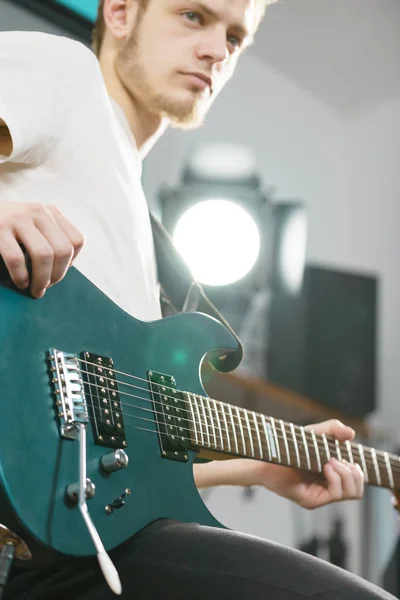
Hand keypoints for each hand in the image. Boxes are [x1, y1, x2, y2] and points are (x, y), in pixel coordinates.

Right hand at [0, 202, 83, 297]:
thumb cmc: (7, 229)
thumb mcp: (33, 226)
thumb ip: (49, 238)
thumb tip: (64, 268)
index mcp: (50, 212)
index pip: (76, 240)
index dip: (70, 263)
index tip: (57, 273)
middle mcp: (38, 212)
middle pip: (63, 250)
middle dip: (57, 275)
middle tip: (45, 288)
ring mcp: (18, 218)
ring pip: (43, 254)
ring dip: (41, 279)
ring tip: (35, 290)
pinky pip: (16, 259)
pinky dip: (21, 276)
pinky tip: (21, 283)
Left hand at [246, 419, 364, 508]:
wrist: (266, 455)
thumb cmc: (289, 446)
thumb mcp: (313, 433)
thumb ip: (332, 429)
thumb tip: (351, 433)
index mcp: (331, 477)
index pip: (357, 483)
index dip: (357, 470)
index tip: (345, 457)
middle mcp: (327, 490)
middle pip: (357, 490)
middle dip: (354, 473)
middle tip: (336, 460)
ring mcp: (320, 496)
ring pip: (351, 493)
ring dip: (345, 474)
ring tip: (329, 462)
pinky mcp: (311, 501)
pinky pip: (335, 494)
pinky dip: (335, 477)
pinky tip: (325, 466)